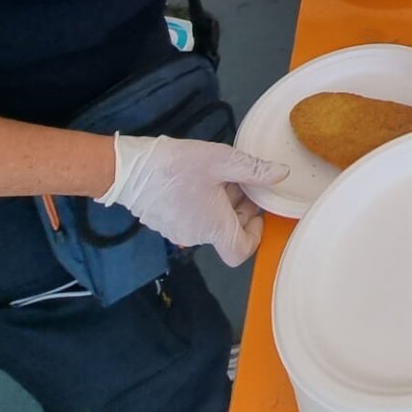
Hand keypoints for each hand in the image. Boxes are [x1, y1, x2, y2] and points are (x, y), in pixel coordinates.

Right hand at [98, 134, 287, 266]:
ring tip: (217, 175)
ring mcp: (178, 233)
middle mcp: (197, 237)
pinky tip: (197, 179)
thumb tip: (283, 174)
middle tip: (237, 179)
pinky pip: (192, 220)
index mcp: (214, 227)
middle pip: (228, 233)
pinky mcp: (164, 224)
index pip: (242, 251)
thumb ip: (254, 169)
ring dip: (221, 204)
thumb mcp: (221, 160)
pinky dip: (202, 204)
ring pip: (210, 225)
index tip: (256, 209)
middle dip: (239, 207)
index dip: (255, 233)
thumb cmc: (177, 166)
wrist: (129, 170)